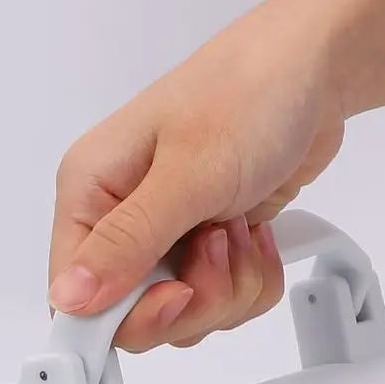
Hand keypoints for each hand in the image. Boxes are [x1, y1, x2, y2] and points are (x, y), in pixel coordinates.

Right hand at [48, 0, 352, 351]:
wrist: (317, 66)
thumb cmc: (248, 93)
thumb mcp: (188, 172)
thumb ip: (126, 242)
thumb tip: (67, 296)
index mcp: (89, 193)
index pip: (74, 295)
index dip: (127, 314)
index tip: (178, 294)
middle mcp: (118, 218)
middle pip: (134, 317)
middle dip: (194, 298)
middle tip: (219, 244)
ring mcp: (164, 235)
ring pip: (184, 316)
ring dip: (229, 286)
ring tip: (240, 226)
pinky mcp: (205, 243)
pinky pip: (220, 301)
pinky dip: (250, 279)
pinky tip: (255, 231)